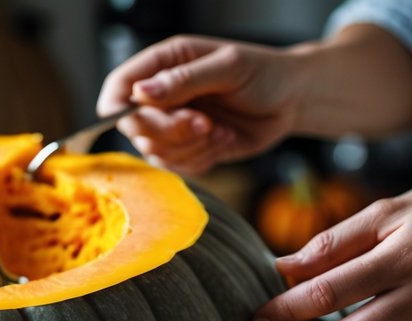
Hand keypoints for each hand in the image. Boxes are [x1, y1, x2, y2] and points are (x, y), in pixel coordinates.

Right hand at [97, 35, 302, 175]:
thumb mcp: (228, 67)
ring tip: (220, 129)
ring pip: (155, 152)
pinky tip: (223, 139)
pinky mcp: (188, 148)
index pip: (119, 86)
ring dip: (190, 147)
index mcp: (165, 63)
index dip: (119, 108)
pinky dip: (201, 159)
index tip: (141, 121)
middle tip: (204, 123)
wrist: (292, 100)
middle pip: (135, 127)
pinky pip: (177, 167)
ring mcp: (173, 124)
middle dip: (170, 132)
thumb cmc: (265, 73)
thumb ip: (183, 80)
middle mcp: (163, 95)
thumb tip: (141, 92)